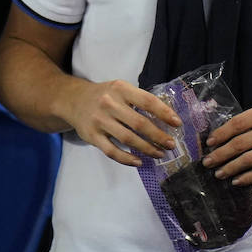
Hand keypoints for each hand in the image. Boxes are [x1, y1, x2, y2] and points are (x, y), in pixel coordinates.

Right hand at [63, 79, 181, 166]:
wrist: (74, 100)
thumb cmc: (106, 95)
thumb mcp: (122, 89)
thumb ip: (140, 100)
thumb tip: (166, 115)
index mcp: (121, 89)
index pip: (147, 101)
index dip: (164, 113)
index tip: (177, 123)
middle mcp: (109, 104)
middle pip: (139, 123)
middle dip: (158, 135)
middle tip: (171, 144)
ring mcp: (99, 121)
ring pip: (127, 139)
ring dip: (146, 148)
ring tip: (160, 153)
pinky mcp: (91, 136)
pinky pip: (111, 151)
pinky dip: (126, 158)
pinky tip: (139, 162)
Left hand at [203, 100, 251, 185]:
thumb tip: (222, 136)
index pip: (239, 122)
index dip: (222, 134)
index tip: (209, 143)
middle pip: (241, 142)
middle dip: (221, 154)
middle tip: (208, 162)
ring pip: (250, 159)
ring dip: (231, 168)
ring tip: (219, 173)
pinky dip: (247, 177)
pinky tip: (236, 180)